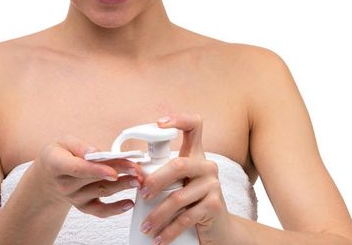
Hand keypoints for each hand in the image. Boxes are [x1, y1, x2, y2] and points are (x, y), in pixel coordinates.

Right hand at [32, 135, 142, 217]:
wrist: (48, 177)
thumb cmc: (59, 155)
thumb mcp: (63, 142)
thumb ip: (80, 146)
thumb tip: (96, 152)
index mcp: (57, 165)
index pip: (78, 169)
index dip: (97, 170)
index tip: (114, 172)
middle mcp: (65, 184)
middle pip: (95, 179)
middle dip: (118, 173)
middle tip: (136, 169)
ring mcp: (74, 197)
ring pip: (102, 192)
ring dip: (122, 186)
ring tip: (138, 179)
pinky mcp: (83, 207)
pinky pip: (100, 211)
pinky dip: (116, 209)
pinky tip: (129, 203)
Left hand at [138, 114, 236, 243]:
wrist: (218, 230)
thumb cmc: (191, 205)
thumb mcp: (178, 186)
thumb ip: (162, 175)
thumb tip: (134, 175)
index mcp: (195, 156)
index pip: (194, 126)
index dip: (178, 119)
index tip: (159, 123)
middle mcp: (207, 166)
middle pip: (178, 164)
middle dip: (155, 181)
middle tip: (141, 195)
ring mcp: (213, 185)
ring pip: (178, 197)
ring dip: (157, 215)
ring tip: (146, 227)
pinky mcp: (215, 206)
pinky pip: (186, 217)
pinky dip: (168, 230)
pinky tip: (159, 239)